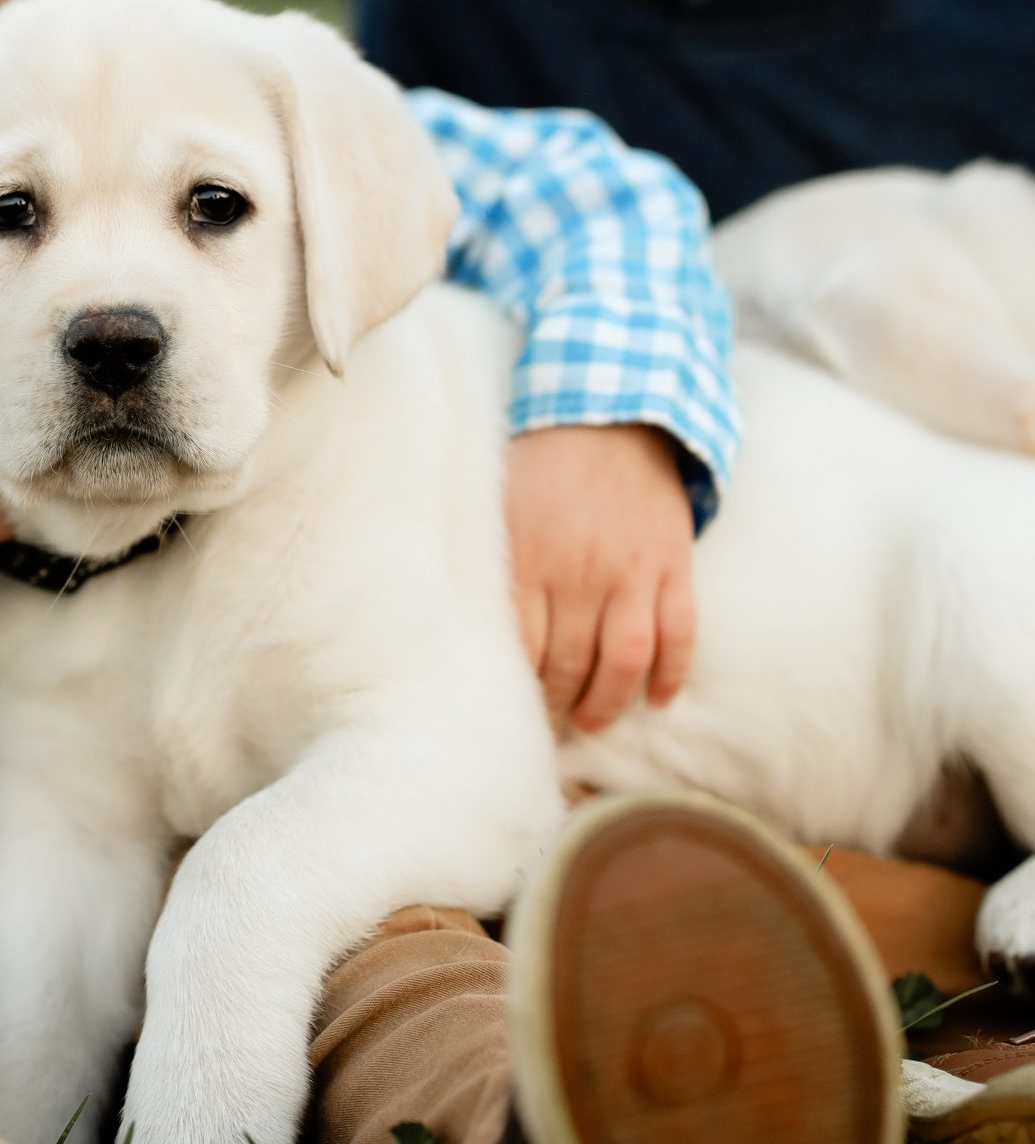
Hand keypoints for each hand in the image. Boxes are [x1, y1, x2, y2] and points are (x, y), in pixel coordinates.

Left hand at [503, 424, 695, 734]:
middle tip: (543, 731)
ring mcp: (634, 570)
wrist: (611, 411)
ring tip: (590, 722)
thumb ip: (490, 567)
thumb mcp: (499, 508)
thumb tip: (465, 631)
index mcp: (529, 557)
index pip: (520, 649)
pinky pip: (680, 633)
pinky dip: (673, 673)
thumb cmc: (541, 466)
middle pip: (568, 663)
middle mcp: (582, 570)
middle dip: (555, 707)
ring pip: (625, 660)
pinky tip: (658, 698)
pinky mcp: (674, 563)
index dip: (514, 690)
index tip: (505, 713)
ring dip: (607, 703)